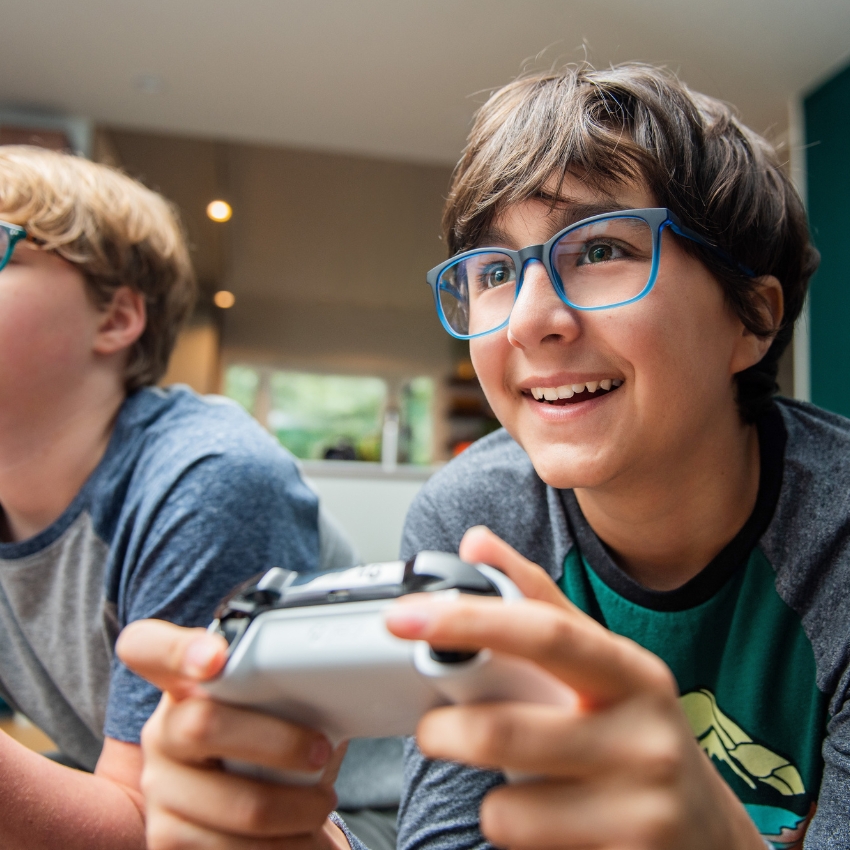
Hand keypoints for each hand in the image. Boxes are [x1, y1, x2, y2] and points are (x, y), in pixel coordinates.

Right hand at [116, 620, 349, 848]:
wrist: (262, 819)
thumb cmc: (278, 749)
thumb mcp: (278, 708)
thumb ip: (282, 686)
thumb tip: (331, 678)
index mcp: (185, 683)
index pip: (148, 648)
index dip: (177, 649)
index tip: (216, 656)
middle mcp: (161, 732)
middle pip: (204, 725)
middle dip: (279, 742)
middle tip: (320, 752)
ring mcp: (158, 789)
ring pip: (238, 804)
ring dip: (297, 811)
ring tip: (320, 805)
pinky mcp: (167, 840)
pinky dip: (285, 846)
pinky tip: (299, 836)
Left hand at [385, 526, 764, 849]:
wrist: (708, 835)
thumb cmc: (636, 734)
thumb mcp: (602, 665)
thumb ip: (537, 601)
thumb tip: (475, 542)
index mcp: (631, 673)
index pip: (543, 634)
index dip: (469, 620)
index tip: (406, 616)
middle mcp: (644, 737)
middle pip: (507, 731)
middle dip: (445, 732)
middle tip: (433, 727)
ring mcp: (641, 809)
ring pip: (507, 808)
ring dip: (489, 796)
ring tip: (510, 782)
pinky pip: (526, 848)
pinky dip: (517, 834)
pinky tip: (548, 824)